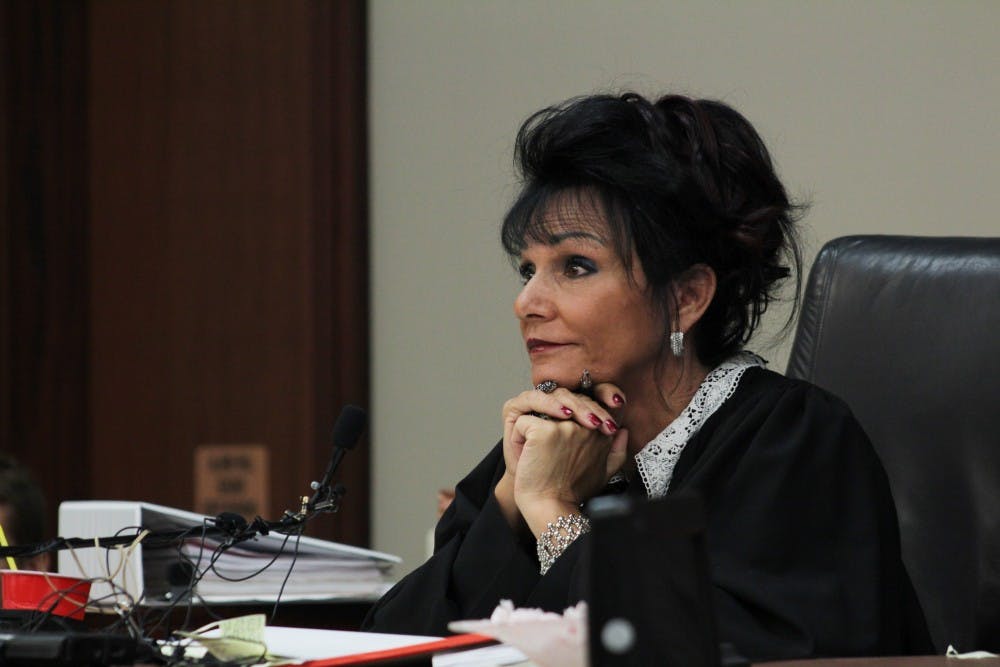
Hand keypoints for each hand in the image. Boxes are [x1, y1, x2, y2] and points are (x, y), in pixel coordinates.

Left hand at [499, 383, 628, 535]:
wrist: (550, 509)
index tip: (567, 423)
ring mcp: (566, 426)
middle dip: (550, 417)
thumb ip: (617, 451)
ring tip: (537, 454)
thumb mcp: (603, 474)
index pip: (589, 401)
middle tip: (548, 453)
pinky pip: (523, 421)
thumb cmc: (572, 493)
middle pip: (564, 399)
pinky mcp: (544, 431)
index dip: (578, 406)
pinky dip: (518, 438)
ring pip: (541, 409)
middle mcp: (587, 426)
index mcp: (601, 432)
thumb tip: (624, 431)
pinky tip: (528, 456)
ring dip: (533, 429)